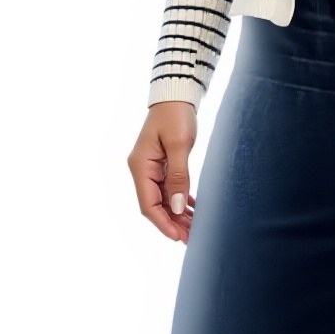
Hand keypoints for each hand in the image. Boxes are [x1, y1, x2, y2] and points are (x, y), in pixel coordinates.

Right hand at [127, 101, 198, 243]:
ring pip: (163, 198)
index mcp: (140, 167)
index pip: (148, 204)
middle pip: (155, 204)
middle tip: (191, 238)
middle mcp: (142, 170)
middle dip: (172, 222)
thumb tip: (176, 207)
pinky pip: (169, 188)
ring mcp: (151, 167)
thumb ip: (178, 177)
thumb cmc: (176, 116)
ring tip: (194, 228)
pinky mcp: (162, 163)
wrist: (176, 95)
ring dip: (177, 213)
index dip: (162, 223)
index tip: (177, 237)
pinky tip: (192, 209)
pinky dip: (180, 199)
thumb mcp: (179, 145)